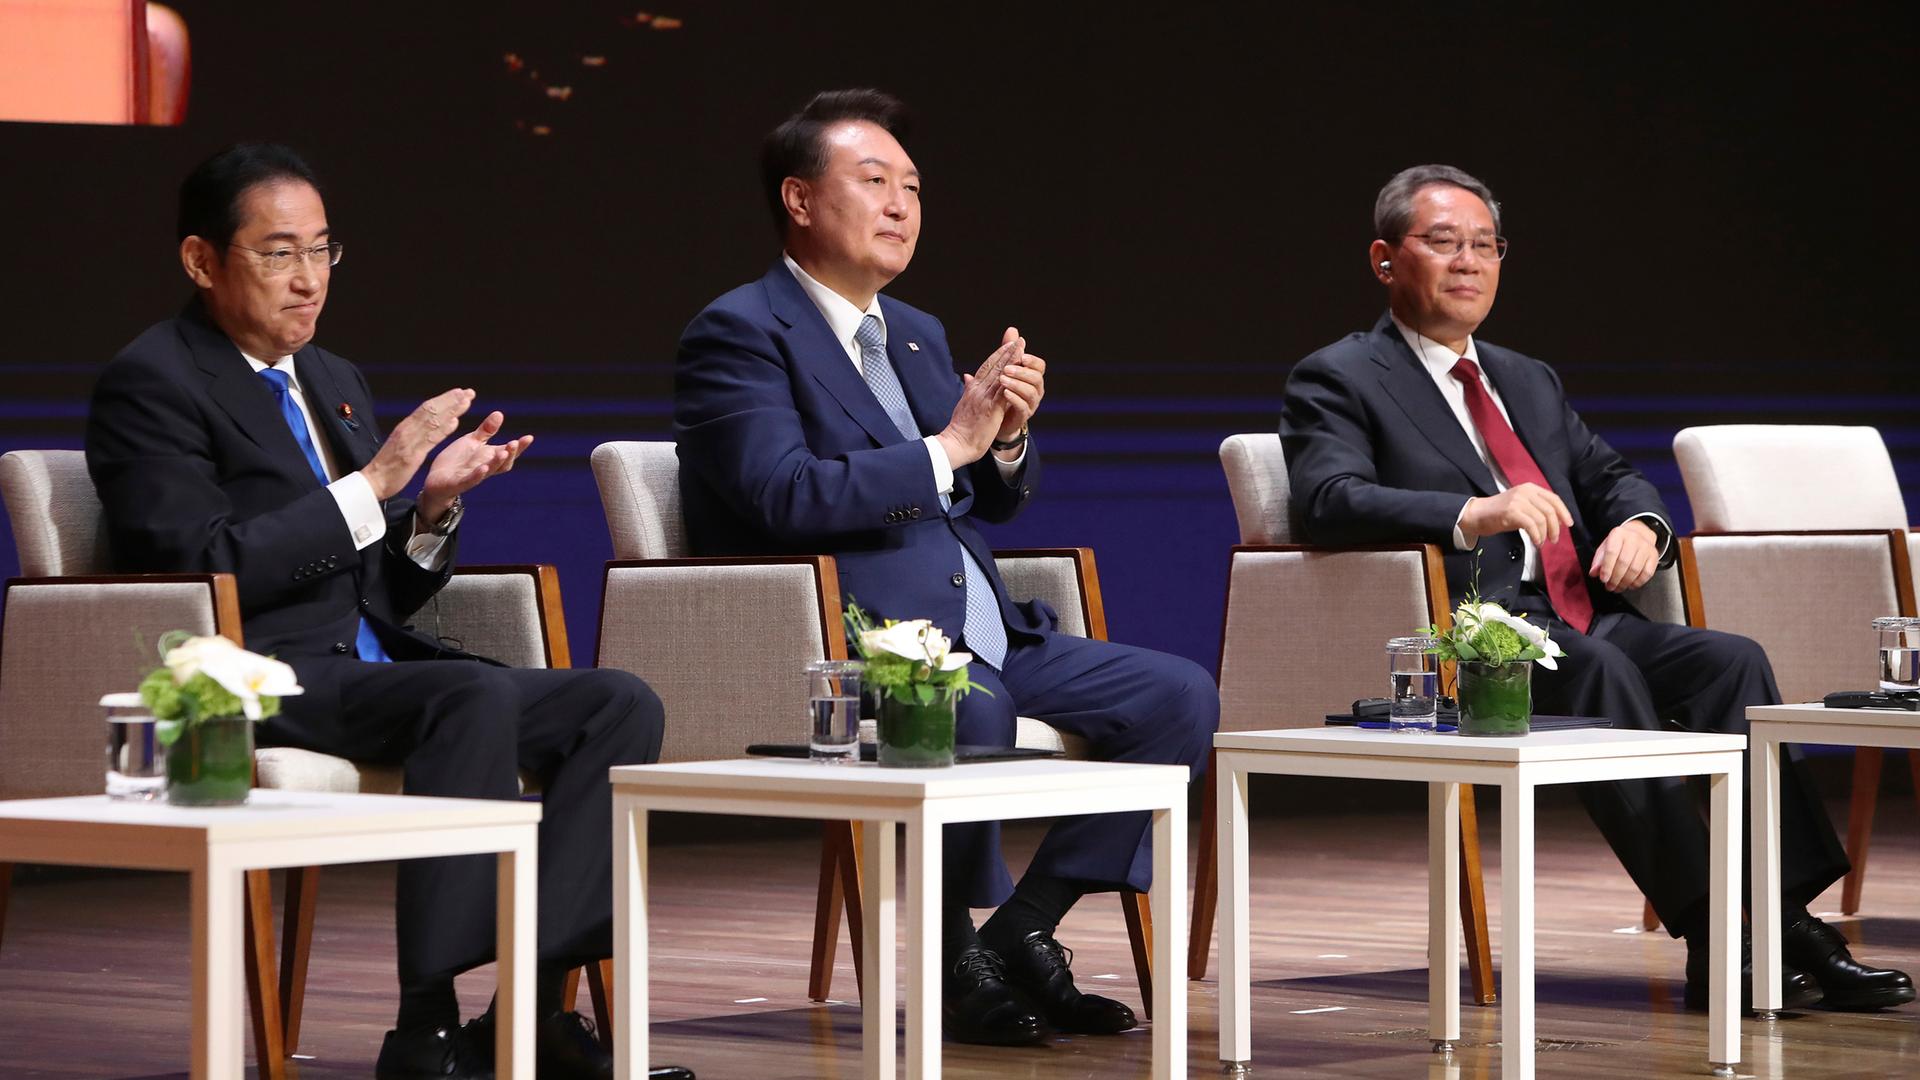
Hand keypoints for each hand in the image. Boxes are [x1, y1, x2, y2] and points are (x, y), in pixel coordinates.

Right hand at [360, 388, 474, 500]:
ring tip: (467, 401)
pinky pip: (430, 440)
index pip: (426, 408)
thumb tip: (424, 424)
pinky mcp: (412, 455)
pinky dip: (443, 430)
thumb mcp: (400, 444)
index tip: (459, 392)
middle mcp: (407, 429)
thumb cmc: (387, 465)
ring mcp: (409, 441)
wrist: (373, 481)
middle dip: (451, 400)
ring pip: (433, 420)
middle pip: (431, 410)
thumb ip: (412, 434)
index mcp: (405, 427)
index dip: (444, 399)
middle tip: (468, 392)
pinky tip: (455, 423)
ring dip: (451, 410)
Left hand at [418, 410, 533, 523]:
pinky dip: (478, 475)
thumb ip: (486, 430)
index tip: (529, 437)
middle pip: (503, 463)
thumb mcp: (472, 441)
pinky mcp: (459, 484)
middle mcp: (485, 467)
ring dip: (497, 462)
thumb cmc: (457, 461)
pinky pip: (471, 480)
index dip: (520, 447)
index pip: (508, 452)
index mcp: (489, 457)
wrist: (436, 480)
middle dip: (511, 454)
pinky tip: (483, 468)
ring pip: (490, 471)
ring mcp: (473, 476)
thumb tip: (500, 413)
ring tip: (504, 452)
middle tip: (515, 443)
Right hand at [934, 330, 1019, 467]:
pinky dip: (1010, 380)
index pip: (986, 367)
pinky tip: (1018, 372)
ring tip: (1020, 348)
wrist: (956, 443)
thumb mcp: (964, 403)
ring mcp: (984, 398)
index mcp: (972, 389)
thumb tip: (967, 376)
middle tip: (1018, 339)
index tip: (1008, 344)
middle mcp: (977, 390)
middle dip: (1007, 352)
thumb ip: (968, 388)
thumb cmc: (961, 427)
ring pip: (999, 375)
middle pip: (994, 366)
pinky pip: (1002, 392)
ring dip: (1011, 361)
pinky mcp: (990, 409)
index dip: (998, 354)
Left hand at [995, 327, 1044, 453]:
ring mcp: (1031, 404)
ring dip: (1017, 385)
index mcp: (1032, 377)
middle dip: (1022, 372)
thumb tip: (1012, 329)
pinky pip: (1023, 407)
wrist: (996, 418)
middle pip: (1037, 378)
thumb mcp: (1004, 369)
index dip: (1032, 360)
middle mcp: (1035, 390)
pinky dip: (1014, 399)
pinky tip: (1004, 393)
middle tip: (1007, 368)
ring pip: (1031, 393)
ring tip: (1002, 380)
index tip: (1021, 355)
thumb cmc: (1001, 391)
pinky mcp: (1023, 416)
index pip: (1040, 366)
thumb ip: (1009, 351)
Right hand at [1459, 482, 1572, 546]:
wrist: (1477, 514)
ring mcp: (1518, 501)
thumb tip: (1557, 522)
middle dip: (1555, 527)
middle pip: (1550, 510)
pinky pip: (1531, 525)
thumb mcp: (1521, 506)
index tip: (1569, 524)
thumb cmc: (1499, 513)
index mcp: (1530, 488)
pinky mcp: (1511, 511)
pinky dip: (1536, 536)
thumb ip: (1537, 509)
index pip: (1554, 499)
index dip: (1564, 512)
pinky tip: (1536, 542)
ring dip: (1545, 534)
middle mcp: (1525, 491)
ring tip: (1542, 542)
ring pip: (1542, 519)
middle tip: (1554, 539)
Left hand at [1589, 519, 1659, 592]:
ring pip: (1635, 569)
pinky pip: (1647, 573)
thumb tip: (1594, 573)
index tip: (1603, 579)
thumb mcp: (1605, 547)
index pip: (1612, 552)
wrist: (1639, 534)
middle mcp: (1634, 538)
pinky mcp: (1654, 556)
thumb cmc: (1619, 543)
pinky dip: (1638, 582)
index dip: (1607, 568)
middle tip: (1610, 587)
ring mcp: (1646, 547)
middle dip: (1615, 578)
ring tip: (1618, 588)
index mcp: (1618, 534)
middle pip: (1624, 562)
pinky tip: (1630, 585)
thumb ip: (1598, 560)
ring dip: (1625, 582)